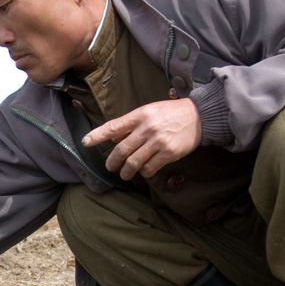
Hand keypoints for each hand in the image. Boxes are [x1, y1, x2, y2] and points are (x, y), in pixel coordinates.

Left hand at [81, 99, 201, 180]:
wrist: (199, 116)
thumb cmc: (171, 113)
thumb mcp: (150, 111)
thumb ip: (132, 124)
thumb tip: (114, 138)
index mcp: (140, 115)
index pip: (114, 126)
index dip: (98, 135)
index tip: (86, 142)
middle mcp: (147, 128)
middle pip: (121, 150)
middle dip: (112, 161)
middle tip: (110, 166)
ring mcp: (158, 141)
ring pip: (134, 162)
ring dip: (126, 171)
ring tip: (125, 174)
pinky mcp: (168, 153)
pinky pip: (150, 168)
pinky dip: (144, 172)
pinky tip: (144, 170)